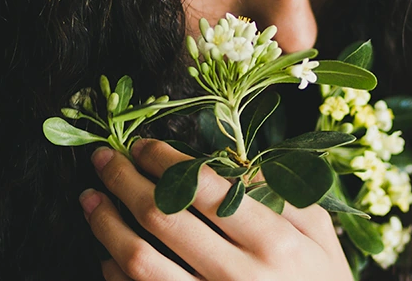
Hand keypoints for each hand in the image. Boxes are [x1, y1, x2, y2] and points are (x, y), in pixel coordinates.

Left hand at [81, 139, 350, 279]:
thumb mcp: (320, 238)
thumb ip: (283, 193)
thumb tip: (231, 160)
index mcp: (275, 244)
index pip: (205, 187)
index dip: (164, 160)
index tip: (144, 145)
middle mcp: (239, 276)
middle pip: (163, 216)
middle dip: (124, 179)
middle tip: (104, 159)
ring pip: (138, 259)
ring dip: (106, 223)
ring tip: (91, 199)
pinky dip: (114, 272)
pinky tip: (108, 252)